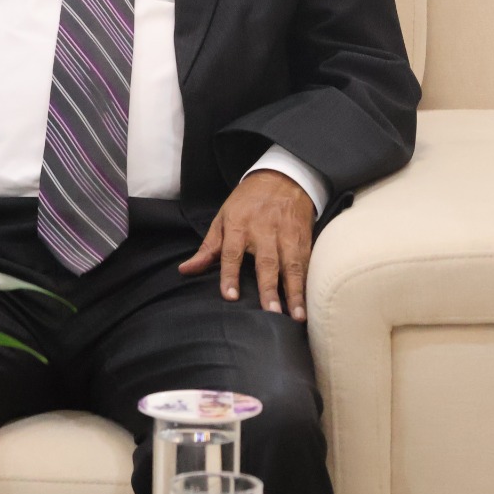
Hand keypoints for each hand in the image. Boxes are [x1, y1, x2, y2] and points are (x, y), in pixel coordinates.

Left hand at [178, 170, 314, 320]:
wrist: (283, 177)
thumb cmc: (248, 202)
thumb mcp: (223, 218)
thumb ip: (208, 248)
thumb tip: (185, 270)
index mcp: (239, 225)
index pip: (232, 253)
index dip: (230, 275)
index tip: (230, 297)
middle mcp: (264, 230)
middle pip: (266, 262)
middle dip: (269, 288)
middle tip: (271, 312)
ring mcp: (286, 235)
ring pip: (291, 266)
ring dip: (294, 292)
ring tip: (297, 316)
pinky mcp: (304, 239)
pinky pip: (306, 264)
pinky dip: (307, 284)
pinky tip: (308, 304)